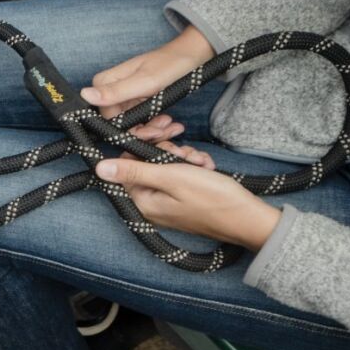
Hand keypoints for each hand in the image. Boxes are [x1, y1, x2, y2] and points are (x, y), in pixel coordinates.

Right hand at [81, 26, 215, 118]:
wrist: (191, 55)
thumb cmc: (170, 64)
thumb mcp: (144, 81)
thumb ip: (115, 91)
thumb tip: (84, 95)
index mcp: (106, 83)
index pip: (108, 118)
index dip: (129, 129)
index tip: (151, 131)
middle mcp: (111, 91)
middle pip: (120, 123)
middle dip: (144, 131)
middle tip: (165, 129)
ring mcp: (124, 97)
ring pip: (132, 124)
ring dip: (152, 130)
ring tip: (171, 125)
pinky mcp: (136, 101)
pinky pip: (141, 120)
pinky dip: (155, 125)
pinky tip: (169, 123)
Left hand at [95, 146, 280, 250]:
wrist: (249, 218)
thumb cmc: (214, 200)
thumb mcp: (172, 177)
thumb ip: (135, 170)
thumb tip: (100, 168)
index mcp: (141, 200)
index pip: (126, 161)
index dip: (143, 142)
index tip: (162, 132)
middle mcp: (149, 203)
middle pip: (144, 161)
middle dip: (166, 149)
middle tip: (185, 148)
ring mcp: (165, 201)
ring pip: (164, 164)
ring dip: (182, 156)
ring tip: (199, 162)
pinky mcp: (180, 198)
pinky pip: (178, 173)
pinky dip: (191, 166)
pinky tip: (205, 166)